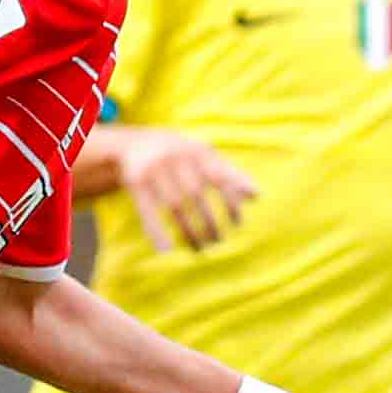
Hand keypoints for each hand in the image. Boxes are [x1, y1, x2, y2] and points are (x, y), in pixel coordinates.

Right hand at [105, 126, 257, 252]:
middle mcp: (175, 156)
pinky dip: (155, 231)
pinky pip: (147, 210)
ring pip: (174, 205)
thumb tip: (257, 196)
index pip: (218, 179)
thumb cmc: (182, 155)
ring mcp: (153, 168)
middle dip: (209, 221)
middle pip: (196, 195)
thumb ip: (230, 173)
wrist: (136, 142)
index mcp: (196, 151)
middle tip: (218, 242)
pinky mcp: (135, 181)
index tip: (237, 225)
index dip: (230, 202)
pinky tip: (165, 250)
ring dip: (188, 231)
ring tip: (199, 249)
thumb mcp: (205, 157)